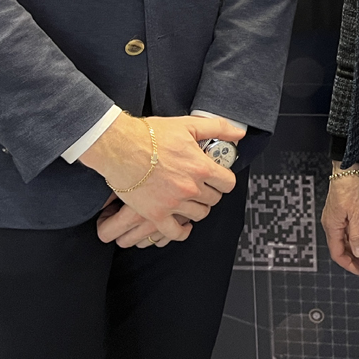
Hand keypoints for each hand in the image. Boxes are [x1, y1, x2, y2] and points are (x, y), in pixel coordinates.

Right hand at [80, 113, 238, 245]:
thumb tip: (238, 135)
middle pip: (214, 199)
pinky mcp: (156, 214)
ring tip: (190, 200)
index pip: (228, 183)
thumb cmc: (151, 135)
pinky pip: (175, 233)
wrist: (120, 146)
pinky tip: (182, 225)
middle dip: (210, 192)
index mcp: (202, 167)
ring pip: (199, 215)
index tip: (217, 176)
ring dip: (197, 208)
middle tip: (201, 185)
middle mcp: (191, 188)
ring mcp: (174, 203)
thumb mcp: (189, 125)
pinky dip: (182, 231)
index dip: (224, 179)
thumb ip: (218, 129)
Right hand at [320, 163, 358, 274]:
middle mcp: (329, 225)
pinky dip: (349, 240)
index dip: (348, 264)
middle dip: (350, 259)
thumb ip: (357, 235)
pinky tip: (357, 242)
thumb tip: (358, 252)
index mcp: (332, 227)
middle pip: (338, 249)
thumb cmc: (349, 189)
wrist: (346, 172)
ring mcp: (332, 219)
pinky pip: (341, 233)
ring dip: (351, 251)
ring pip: (340, 241)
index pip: (337, 253)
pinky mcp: (336, 214)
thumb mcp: (357, 214)